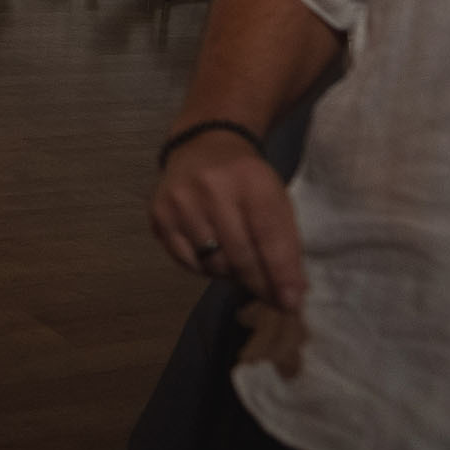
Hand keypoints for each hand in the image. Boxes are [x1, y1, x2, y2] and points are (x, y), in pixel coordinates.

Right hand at [149, 130, 305, 309]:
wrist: (202, 145)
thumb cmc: (247, 179)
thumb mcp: (275, 198)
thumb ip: (285, 243)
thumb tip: (291, 295)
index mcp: (250, 179)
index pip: (268, 236)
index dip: (281, 274)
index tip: (291, 303)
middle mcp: (211, 187)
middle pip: (239, 255)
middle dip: (259, 283)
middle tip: (271, 298)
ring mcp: (180, 201)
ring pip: (212, 263)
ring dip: (231, 274)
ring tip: (240, 266)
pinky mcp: (158, 214)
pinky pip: (186, 261)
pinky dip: (205, 268)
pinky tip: (214, 256)